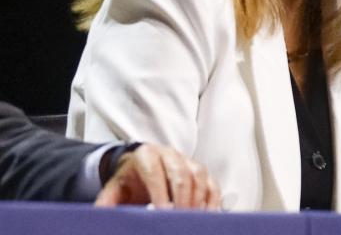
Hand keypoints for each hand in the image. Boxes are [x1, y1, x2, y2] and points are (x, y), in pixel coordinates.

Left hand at [94, 143, 220, 209]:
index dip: (159, 191)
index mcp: (146, 155)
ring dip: (197, 197)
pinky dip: (212, 198)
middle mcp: (169, 154)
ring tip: (191, 217)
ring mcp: (187, 160)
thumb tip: (98, 215)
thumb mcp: (115, 188)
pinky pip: (211, 182)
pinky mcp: (199, 170)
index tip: (162, 210)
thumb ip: (107, 200)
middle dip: (181, 196)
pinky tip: (207, 213)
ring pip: (199, 175)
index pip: (155, 172)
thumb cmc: (131, 180)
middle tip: (179, 217)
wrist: (142, 167)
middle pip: (181, 172)